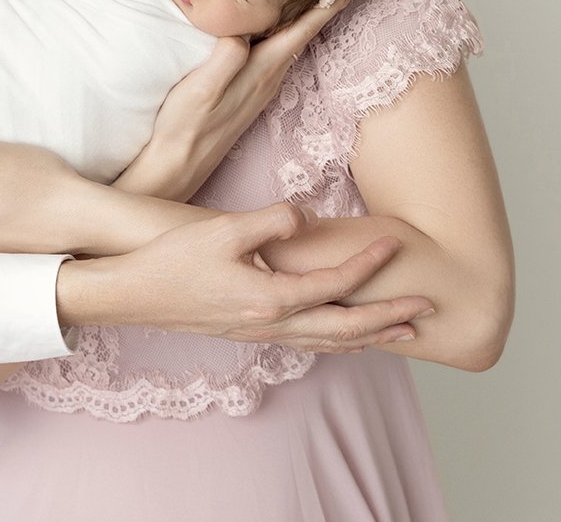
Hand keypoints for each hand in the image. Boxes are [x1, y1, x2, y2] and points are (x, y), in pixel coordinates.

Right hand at [63, 203, 431, 350]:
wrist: (133, 295)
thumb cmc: (173, 261)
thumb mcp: (222, 229)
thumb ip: (271, 221)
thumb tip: (306, 216)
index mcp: (270, 298)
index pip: (335, 283)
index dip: (369, 264)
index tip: (394, 243)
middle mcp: (272, 324)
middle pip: (346, 328)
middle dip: (389, 317)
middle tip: (427, 308)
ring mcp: (262, 334)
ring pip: (330, 342)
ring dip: (371, 336)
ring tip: (404, 330)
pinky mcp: (251, 333)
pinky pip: (309, 343)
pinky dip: (339, 340)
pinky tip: (346, 334)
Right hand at [116, 0, 355, 201]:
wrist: (175, 166)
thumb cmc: (183, 127)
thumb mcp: (201, 89)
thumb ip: (225, 59)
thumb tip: (243, 33)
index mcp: (260, 71)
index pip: (302, 31)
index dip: (326, 6)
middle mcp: (268, 79)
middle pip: (301, 35)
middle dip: (319, 6)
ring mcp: (259, 89)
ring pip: (288, 45)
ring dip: (301, 20)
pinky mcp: (247, 94)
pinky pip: (273, 55)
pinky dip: (281, 35)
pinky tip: (271, 28)